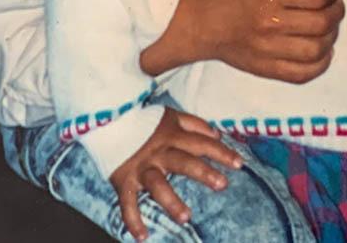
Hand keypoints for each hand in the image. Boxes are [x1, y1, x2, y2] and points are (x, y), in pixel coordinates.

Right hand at [110, 107, 243, 241]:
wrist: (107, 122)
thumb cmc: (144, 121)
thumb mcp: (172, 116)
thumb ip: (195, 124)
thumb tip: (217, 135)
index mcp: (172, 135)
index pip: (202, 143)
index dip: (221, 152)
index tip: (239, 164)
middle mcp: (159, 152)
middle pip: (183, 162)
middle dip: (203, 173)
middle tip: (222, 185)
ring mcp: (141, 168)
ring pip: (157, 185)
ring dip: (171, 201)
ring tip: (186, 217)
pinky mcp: (124, 181)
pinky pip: (127, 203)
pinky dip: (133, 220)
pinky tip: (143, 236)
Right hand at [140, 0, 345, 81]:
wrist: (199, 25)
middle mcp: (271, 22)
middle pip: (322, 23)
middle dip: (337, 12)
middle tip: (333, 6)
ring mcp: (269, 49)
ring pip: (317, 50)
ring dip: (331, 37)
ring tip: (327, 27)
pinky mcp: (266, 69)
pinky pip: (302, 74)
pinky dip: (320, 64)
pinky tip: (321, 51)